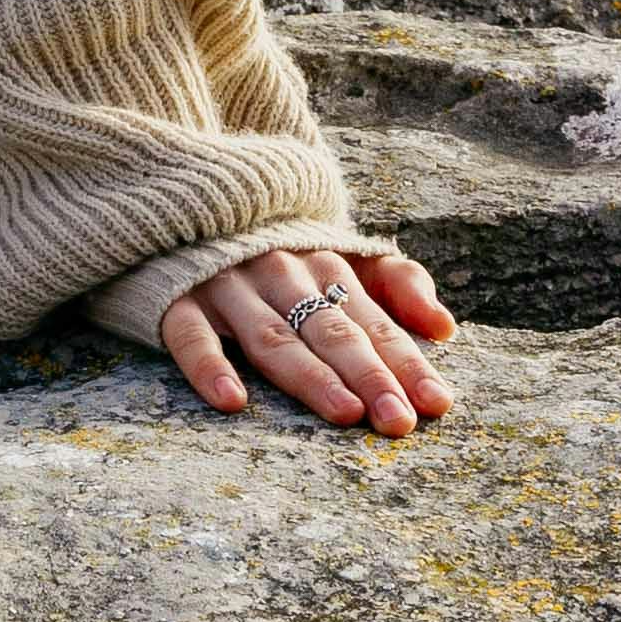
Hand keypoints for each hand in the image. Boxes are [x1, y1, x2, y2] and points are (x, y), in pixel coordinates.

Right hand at [147, 241, 457, 429]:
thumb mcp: (340, 254)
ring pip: (273, 335)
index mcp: (324, 265)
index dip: (406, 361)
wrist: (184, 200)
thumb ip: (398, 283)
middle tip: (399, 421)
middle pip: (330, 330)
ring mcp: (226, 284)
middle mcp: (280, 274)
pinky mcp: (175, 298)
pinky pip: (191, 334)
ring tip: (345, 413)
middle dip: (369, 375)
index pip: (373, 321)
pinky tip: (231, 401)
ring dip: (310, 374)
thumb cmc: (275, 250)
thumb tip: (445, 327)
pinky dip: (208, 365)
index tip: (436, 403)